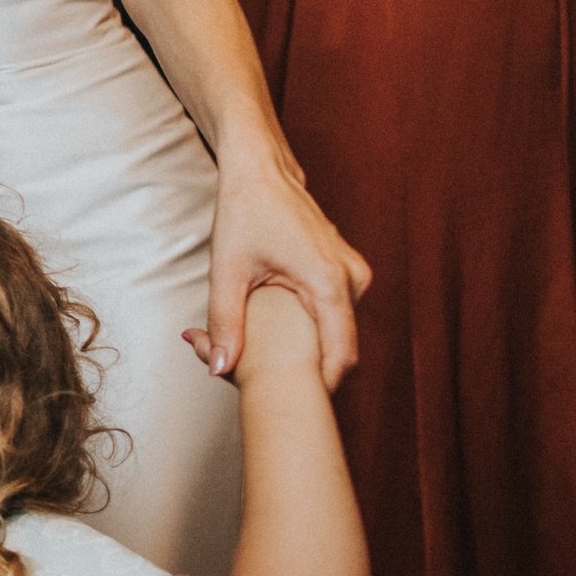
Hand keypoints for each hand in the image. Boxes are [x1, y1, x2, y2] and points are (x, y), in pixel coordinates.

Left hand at [206, 153, 369, 389]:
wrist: (261, 169)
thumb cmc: (244, 212)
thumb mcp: (227, 270)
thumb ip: (225, 323)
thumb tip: (220, 370)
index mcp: (330, 283)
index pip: (340, 358)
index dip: (318, 388)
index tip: (291, 406)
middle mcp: (354, 281)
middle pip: (339, 348)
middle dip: (306, 370)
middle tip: (263, 379)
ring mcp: (355, 276)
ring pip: (338, 333)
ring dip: (308, 349)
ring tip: (267, 354)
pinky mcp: (347, 273)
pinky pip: (335, 315)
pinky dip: (310, 329)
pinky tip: (279, 331)